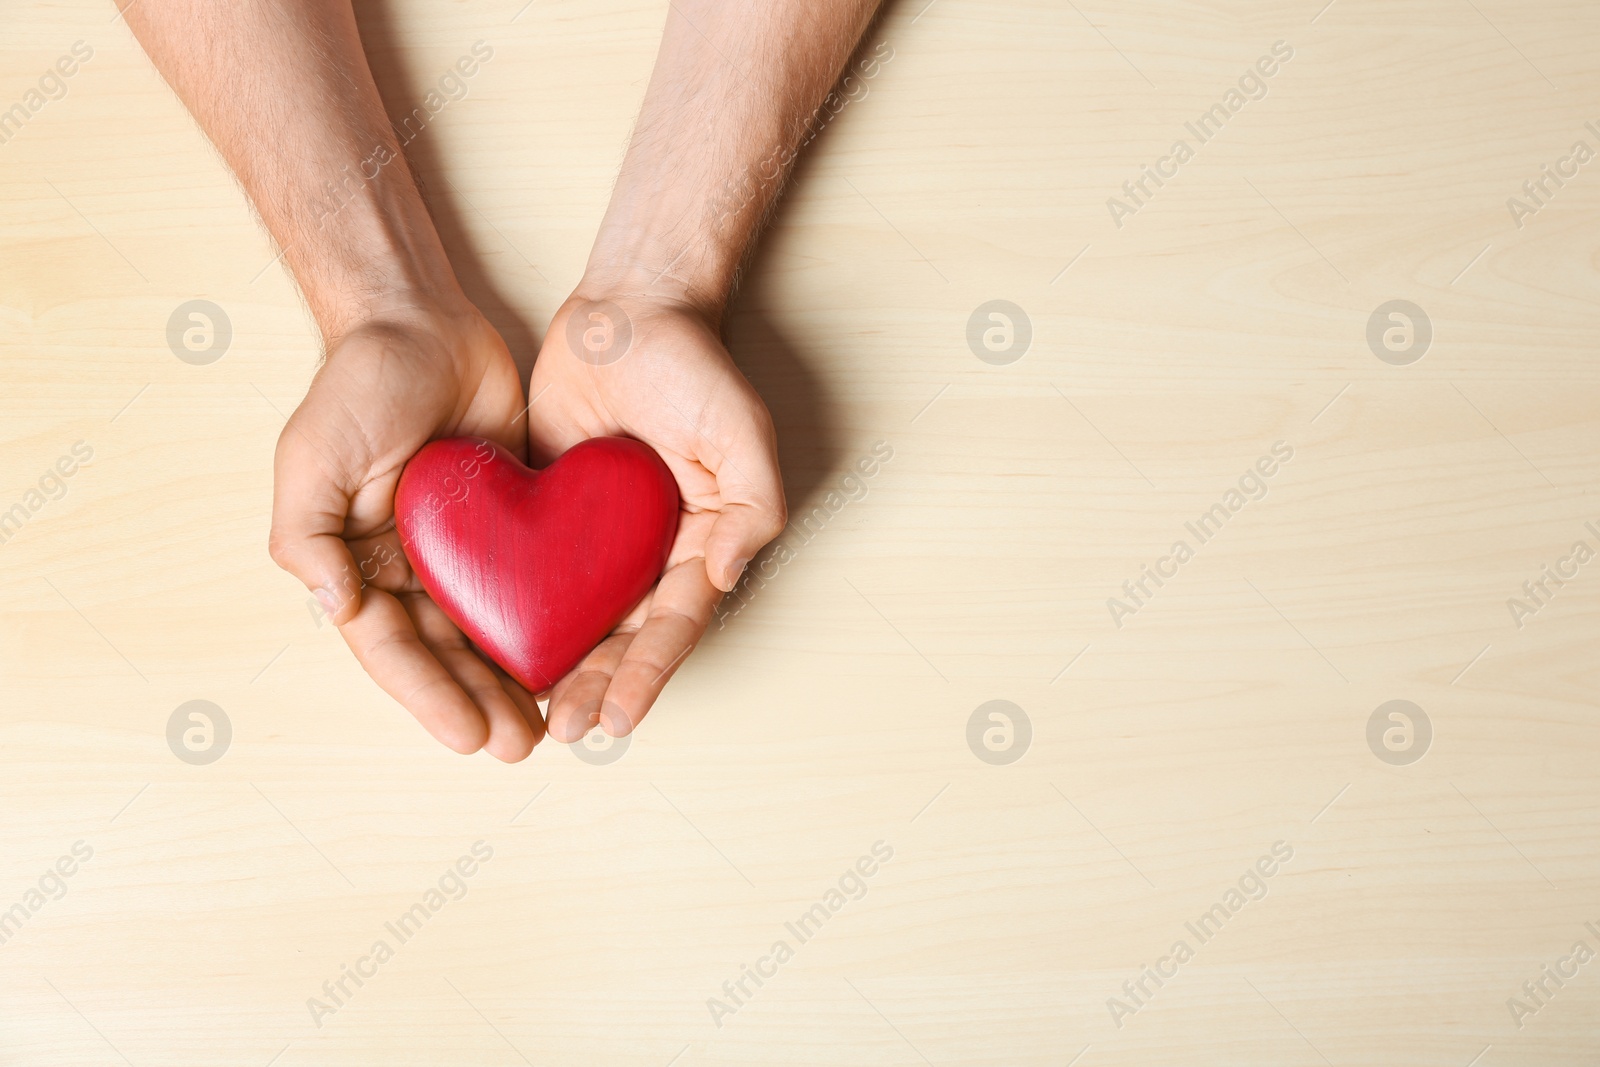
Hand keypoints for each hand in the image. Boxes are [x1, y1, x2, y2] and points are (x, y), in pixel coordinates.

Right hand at [268, 300, 546, 761]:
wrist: (423, 322)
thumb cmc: (355, 384)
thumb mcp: (312, 456)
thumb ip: (307, 535)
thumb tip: (333, 609)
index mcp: (359, 564)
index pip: (394, 647)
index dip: (429, 695)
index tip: (469, 736)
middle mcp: (411, 568)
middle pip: (448, 654)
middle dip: (482, 702)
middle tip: (523, 745)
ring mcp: (465, 549)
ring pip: (493, 631)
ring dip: (518, 679)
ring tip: (553, 725)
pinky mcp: (515, 522)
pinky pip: (534, 582)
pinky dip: (551, 623)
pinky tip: (581, 656)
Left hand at [526, 288, 785, 741]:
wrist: (627, 311)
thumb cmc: (694, 367)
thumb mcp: (743, 431)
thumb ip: (753, 504)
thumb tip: (726, 574)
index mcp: (699, 545)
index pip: (674, 625)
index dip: (648, 675)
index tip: (621, 717)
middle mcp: (648, 555)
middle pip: (621, 639)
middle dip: (596, 688)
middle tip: (565, 729)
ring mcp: (595, 540)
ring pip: (573, 621)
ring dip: (554, 669)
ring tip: (530, 715)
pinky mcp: (545, 517)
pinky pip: (526, 574)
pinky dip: (511, 614)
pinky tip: (485, 651)